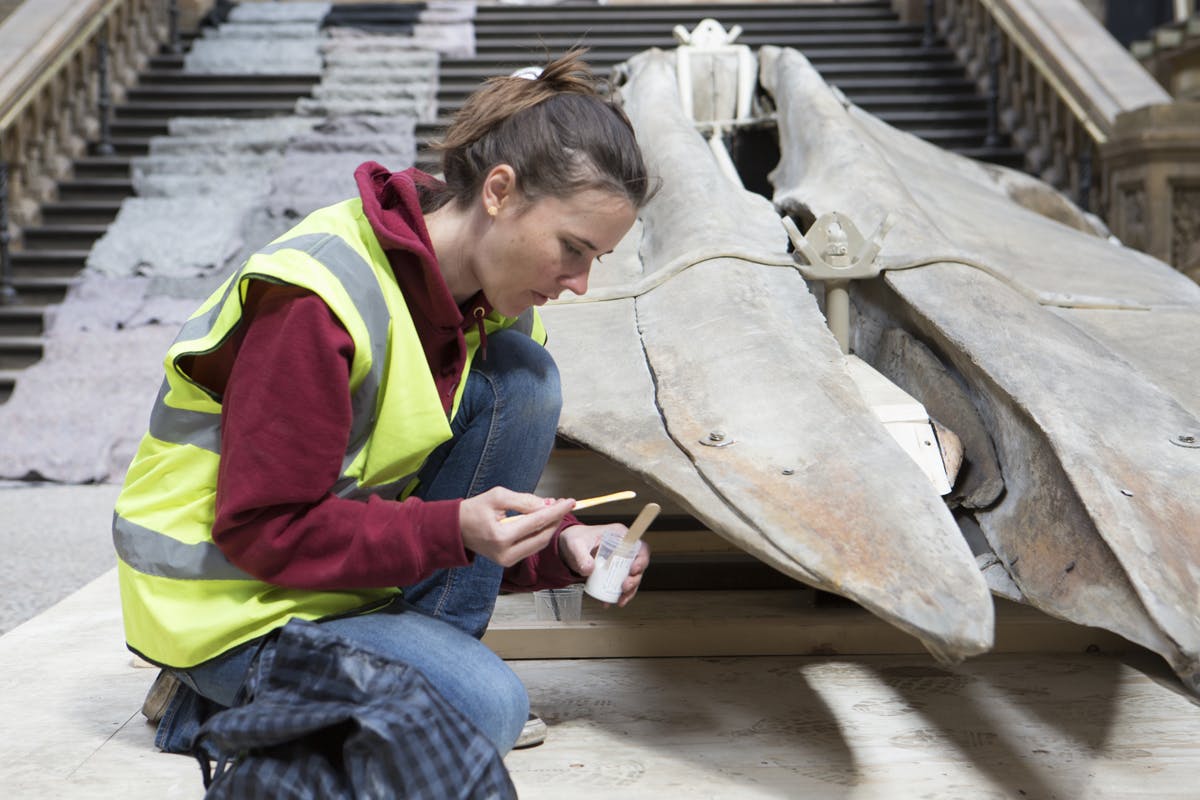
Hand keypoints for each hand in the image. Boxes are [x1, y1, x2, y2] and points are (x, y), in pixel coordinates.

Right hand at [459, 487, 574, 566]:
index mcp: (501, 537)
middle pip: (542, 536)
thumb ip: (524, 500)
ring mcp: (507, 561)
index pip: (537, 522)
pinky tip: (544, 520)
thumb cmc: (473, 510)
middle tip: (564, 504)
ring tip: (556, 510)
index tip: (570, 501)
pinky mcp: (509, 561)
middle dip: (556, 519)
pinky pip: (531, 547)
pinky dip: (540, 533)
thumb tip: (547, 505)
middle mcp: (506, 553)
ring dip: (550, 526)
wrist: (455, 529)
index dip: (556, 511)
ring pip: (540, 543)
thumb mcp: (498, 496)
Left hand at [558, 523, 650, 606]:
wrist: (568, 547)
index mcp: (619, 536)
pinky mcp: (614, 572)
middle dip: (634, 579)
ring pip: (632, 577)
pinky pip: (621, 584)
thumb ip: (581, 555)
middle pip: (639, 565)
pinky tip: (610, 601)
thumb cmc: (575, 539)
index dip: (642, 559)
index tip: (633, 570)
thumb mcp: (575, 544)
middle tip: (624, 587)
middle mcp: (624, 548)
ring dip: (629, 590)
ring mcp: (620, 561)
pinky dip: (618, 595)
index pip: (639, 546)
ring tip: (620, 599)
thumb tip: (589, 569)